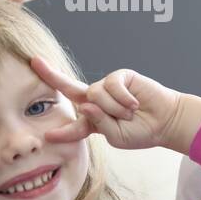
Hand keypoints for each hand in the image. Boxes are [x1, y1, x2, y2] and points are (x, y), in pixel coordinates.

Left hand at [29, 57, 200, 153]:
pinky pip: (111, 86)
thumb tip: (85, 104)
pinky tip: (134, 104)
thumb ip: (99, 124)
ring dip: (114, 109)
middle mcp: (96, 99)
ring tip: (130, 114)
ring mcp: (107, 86)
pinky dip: (122, 98)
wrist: (165, 121)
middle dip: (51, 75)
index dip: (63, 131)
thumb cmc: (141, 131)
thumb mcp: (116, 137)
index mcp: (93, 118)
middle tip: (34, 62)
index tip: (47, 136)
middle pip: (69, 87)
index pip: (74, 123)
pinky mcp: (120, 76)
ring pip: (95, 94)